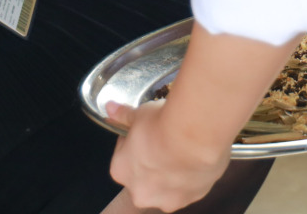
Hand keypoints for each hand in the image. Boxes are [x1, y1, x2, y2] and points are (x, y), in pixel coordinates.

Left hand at [107, 99, 229, 211]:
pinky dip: (190, 175)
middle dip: (151, 161)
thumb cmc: (162, 126)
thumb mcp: (138, 114)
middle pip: (142, 176)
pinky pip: (188, 187)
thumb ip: (123, 115)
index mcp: (121, 171)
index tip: (143, 132)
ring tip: (181, 148)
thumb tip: (111, 108)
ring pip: (166, 185)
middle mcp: (141, 192)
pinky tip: (195, 156)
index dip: (133, 142)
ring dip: (171, 171)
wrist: (194, 135)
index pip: (122, 156)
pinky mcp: (192, 198)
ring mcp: (167, 199)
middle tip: (162, 140)